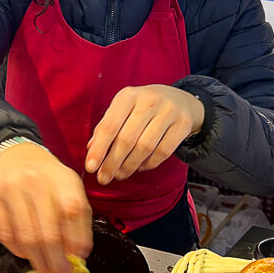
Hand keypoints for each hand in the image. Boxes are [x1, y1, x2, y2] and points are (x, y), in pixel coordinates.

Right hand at [0, 142, 92, 272]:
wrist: (14, 155)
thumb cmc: (47, 178)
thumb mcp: (68, 187)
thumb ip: (77, 217)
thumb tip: (77, 255)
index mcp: (60, 177)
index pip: (72, 211)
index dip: (76, 239)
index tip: (78, 260)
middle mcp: (35, 180)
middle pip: (47, 231)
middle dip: (56, 262)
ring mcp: (10, 187)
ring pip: (25, 237)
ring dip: (38, 261)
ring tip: (46, 272)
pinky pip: (5, 234)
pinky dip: (18, 251)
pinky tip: (27, 255)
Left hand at [85, 85, 203, 184]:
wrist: (180, 100)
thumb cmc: (143, 108)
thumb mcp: (123, 109)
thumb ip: (107, 127)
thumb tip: (91, 149)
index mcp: (128, 95)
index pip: (109, 126)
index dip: (99, 149)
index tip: (90, 167)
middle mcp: (148, 100)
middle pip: (126, 139)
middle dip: (112, 162)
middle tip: (104, 177)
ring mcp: (168, 112)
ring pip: (145, 147)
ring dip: (129, 166)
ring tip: (120, 174)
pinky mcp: (183, 124)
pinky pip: (163, 152)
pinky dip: (148, 164)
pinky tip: (139, 167)